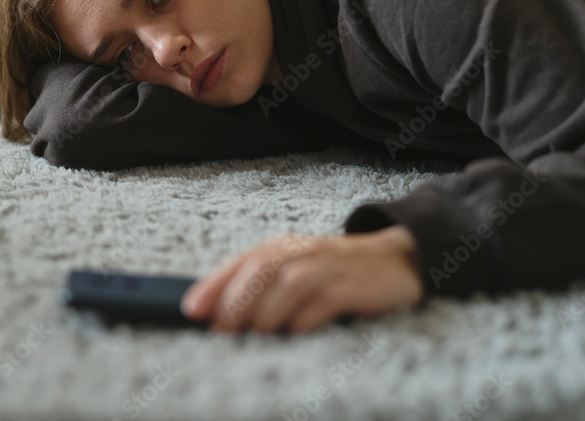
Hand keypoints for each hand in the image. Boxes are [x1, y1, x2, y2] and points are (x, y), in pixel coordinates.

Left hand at [180, 225, 424, 334]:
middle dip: (235, 302)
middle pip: (259, 270)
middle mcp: (301, 252)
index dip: (213, 285)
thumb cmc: (333, 272)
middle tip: (222, 331)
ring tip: (257, 336)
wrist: (393, 260)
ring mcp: (326, 267)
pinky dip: (303, 321)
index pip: (240, 262)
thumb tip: (217, 316)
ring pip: (287, 285)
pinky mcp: (350, 286)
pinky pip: (322, 303)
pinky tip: (294, 334)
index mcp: (281, 248)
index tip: (192, 310)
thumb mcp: (295, 270)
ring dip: (266, 314)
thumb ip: (261, 287)